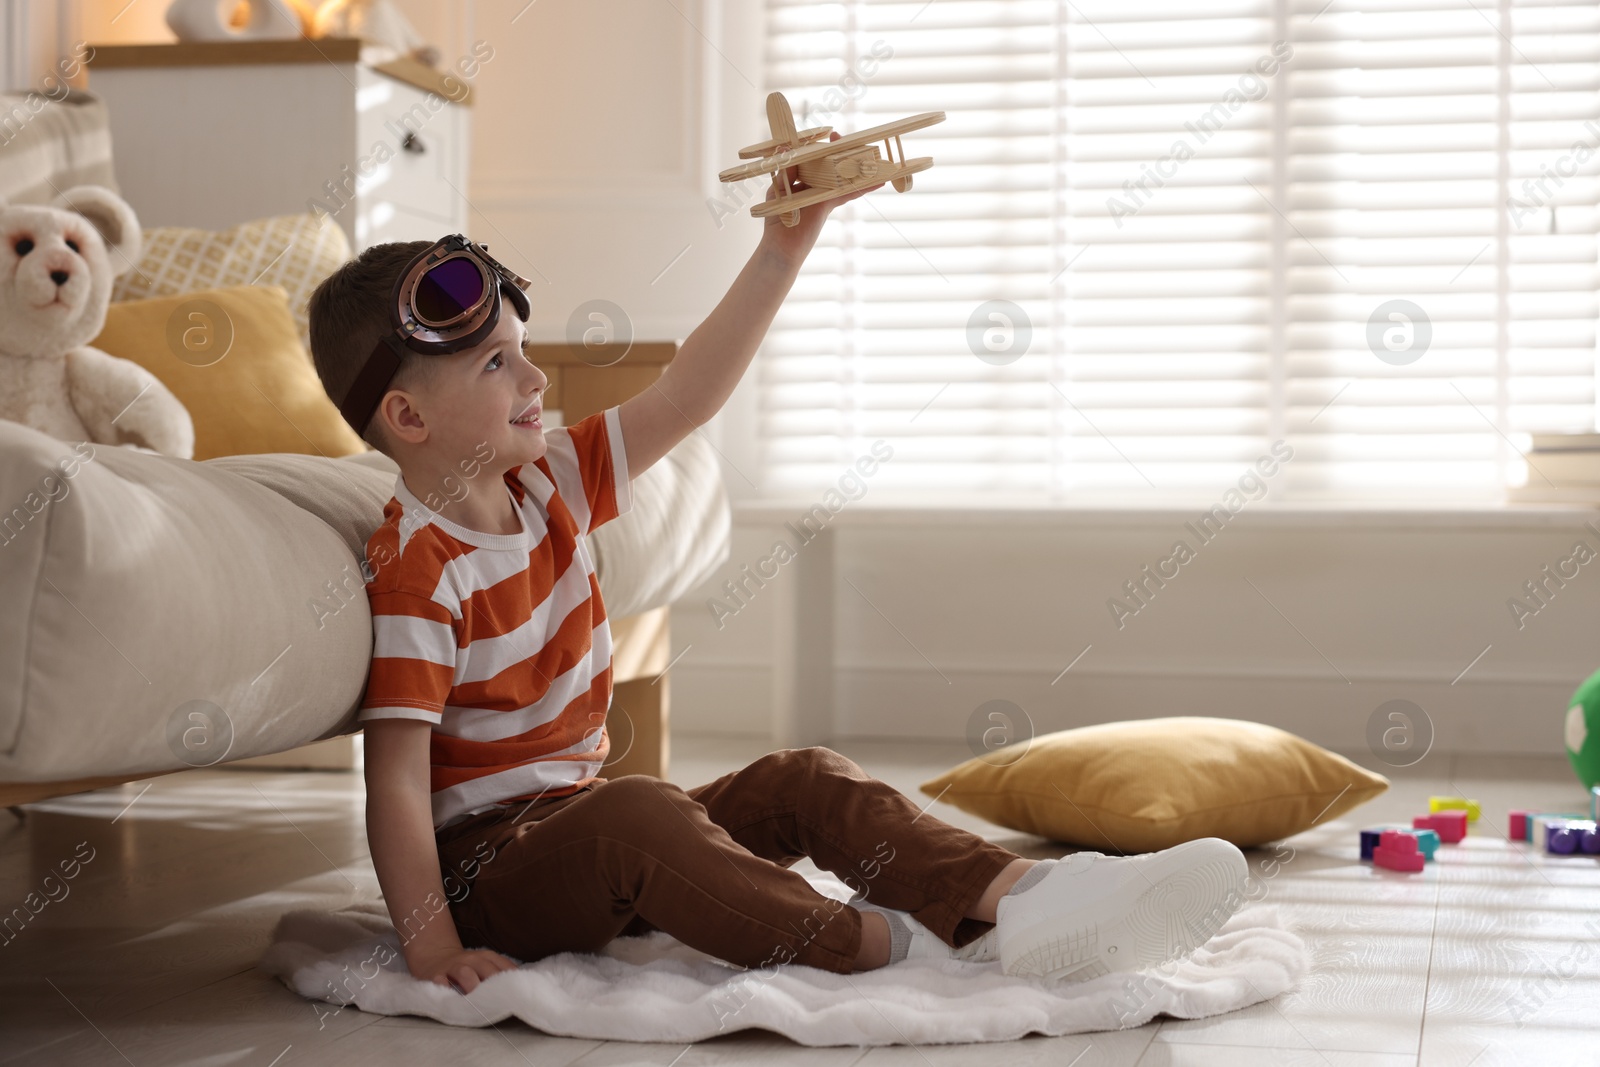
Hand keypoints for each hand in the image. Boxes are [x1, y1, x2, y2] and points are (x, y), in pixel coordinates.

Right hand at [407, 943, 518, 993]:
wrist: (435, 955)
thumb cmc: (467, 966)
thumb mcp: (485, 964)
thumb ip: (500, 973)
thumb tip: (522, 989)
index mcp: (487, 956)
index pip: (504, 967)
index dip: (512, 981)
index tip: (519, 996)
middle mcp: (472, 959)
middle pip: (487, 970)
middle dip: (495, 986)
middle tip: (501, 1004)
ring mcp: (453, 966)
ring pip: (465, 973)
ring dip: (473, 987)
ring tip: (478, 1004)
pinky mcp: (435, 974)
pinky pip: (440, 980)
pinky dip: (445, 988)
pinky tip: (452, 999)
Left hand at [758, 131, 886, 266]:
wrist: (782, 247)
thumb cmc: (777, 220)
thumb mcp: (778, 191)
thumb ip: (784, 171)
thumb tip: (785, 147)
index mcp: (801, 176)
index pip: (815, 156)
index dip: (825, 146)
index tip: (834, 135)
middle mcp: (814, 182)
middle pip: (833, 163)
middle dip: (846, 152)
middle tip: (856, 142)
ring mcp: (823, 193)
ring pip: (844, 176)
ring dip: (860, 168)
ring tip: (877, 159)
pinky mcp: (829, 204)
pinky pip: (848, 193)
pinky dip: (862, 187)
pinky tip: (877, 181)